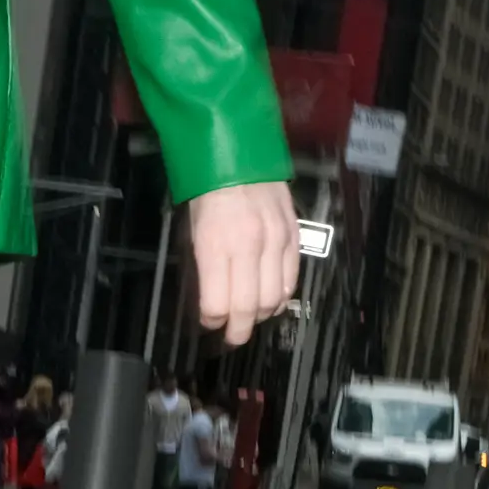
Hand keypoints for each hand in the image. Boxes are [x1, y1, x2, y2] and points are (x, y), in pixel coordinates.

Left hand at [189, 182, 300, 344]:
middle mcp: (248, 246)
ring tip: (250, 319)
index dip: (211, 322)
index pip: (217, 305)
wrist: (239, 150)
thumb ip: (205, 268)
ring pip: (274, 299)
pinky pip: (292, 278)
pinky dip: (281, 296)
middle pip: (248, 309)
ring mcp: (275, 241)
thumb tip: (211, 301)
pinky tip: (271, 299)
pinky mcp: (294, 235)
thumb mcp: (194, 229)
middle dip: (238, 331)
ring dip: (261, 316)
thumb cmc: (207, 189)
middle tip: (231, 338)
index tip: (207, 323)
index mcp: (216, 244)